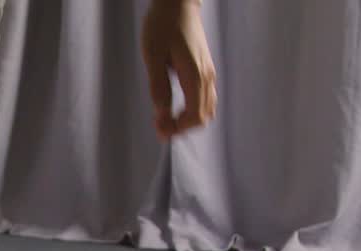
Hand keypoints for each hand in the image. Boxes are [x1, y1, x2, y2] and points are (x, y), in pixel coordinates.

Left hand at [142, 0, 216, 139]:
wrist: (177, 4)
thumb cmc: (162, 25)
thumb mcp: (152, 55)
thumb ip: (158, 84)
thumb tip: (161, 111)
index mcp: (195, 75)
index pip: (195, 116)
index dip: (177, 128)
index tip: (157, 127)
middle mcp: (206, 77)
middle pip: (203, 117)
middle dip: (181, 127)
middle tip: (158, 125)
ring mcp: (208, 74)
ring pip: (206, 109)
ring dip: (186, 120)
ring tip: (163, 117)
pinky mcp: (205, 70)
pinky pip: (205, 99)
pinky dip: (191, 110)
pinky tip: (173, 107)